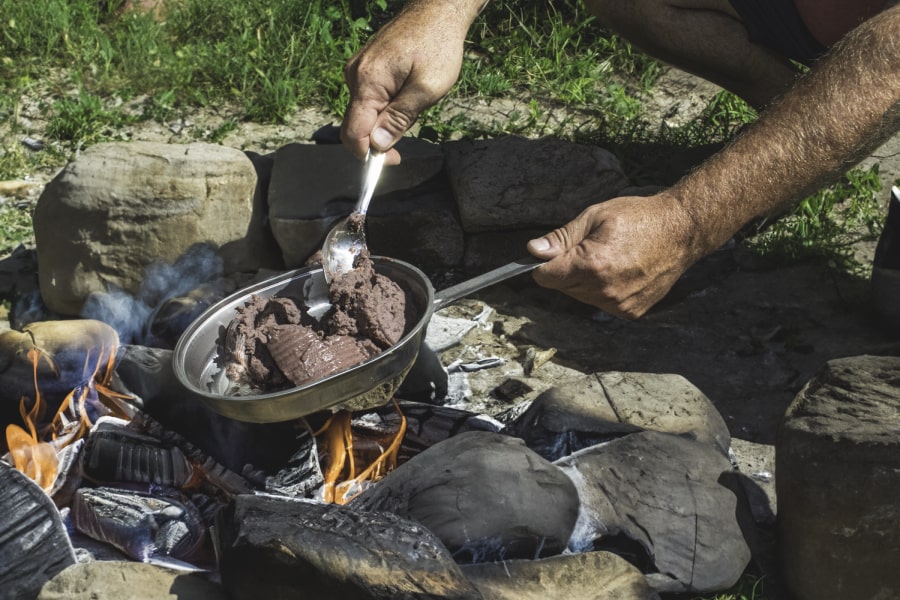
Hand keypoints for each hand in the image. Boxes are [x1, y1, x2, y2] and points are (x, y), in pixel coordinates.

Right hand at [341, 4, 469, 164]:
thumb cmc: (437, 46)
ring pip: (365, 112)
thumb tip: (378, 146)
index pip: (353, 133)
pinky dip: (386, 105)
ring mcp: (358, 70)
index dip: (369, 155)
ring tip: (415, 100)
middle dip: (380, 137)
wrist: (437, 12)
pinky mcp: (365, 68)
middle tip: (411, 129)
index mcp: (367, 82)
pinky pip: (370, 98)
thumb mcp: (426, 89)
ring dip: (386, 119)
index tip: (394, 161)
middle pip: (357, 125)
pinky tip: (408, 92)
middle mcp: (354, 76)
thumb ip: (399, 119)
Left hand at [527, 193, 699, 318]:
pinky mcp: (630, 312)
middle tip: (591, 247)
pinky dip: (604, 290)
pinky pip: (602, 303)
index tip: (553, 253)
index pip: (545, 276)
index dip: (544, 263)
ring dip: (585, 281)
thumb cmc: (638, 217)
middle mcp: (603, 290)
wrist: (681, 230)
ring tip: (609, 258)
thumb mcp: (594, 217)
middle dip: (567, 269)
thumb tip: (533, 251)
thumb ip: (561, 238)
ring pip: (581, 296)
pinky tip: (621, 271)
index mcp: (591, 265)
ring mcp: (618, 304)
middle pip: (562, 287)